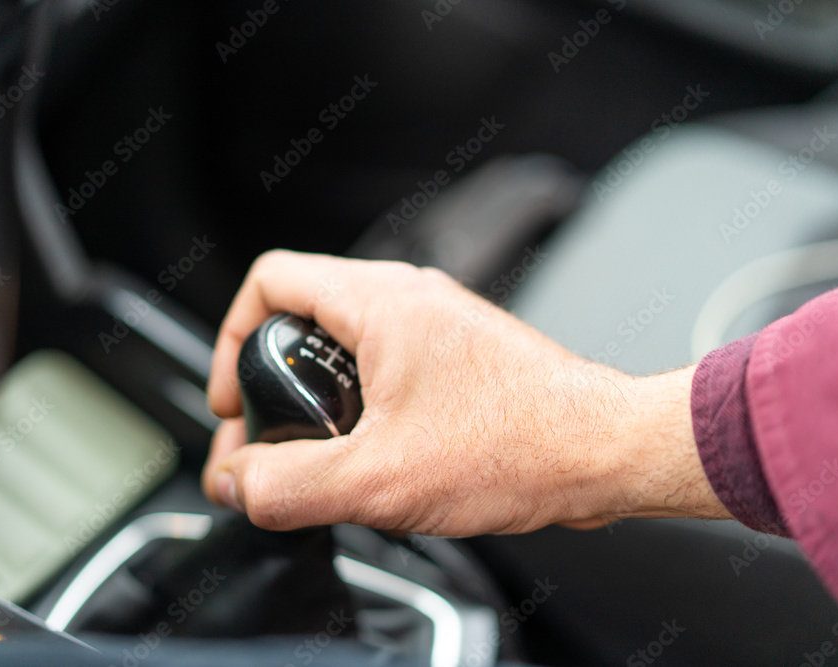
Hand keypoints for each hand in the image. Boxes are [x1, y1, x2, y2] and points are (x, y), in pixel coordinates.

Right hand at [204, 250, 729, 535]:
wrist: (605, 452)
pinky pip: (386, 365)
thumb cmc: (521, 446)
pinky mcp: (459, 355)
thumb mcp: (379, 479)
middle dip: (273, 382)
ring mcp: (438, 324)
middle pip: (301, 315)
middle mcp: (410, 298)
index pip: (268, 281)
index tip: (237, 400)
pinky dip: (362, 405)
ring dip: (319, 399)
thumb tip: (237, 483)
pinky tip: (375, 456)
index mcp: (381, 303)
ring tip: (323, 457)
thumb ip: (289, 485)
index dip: (232, 340)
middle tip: (272, 444)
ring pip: (345, 344)